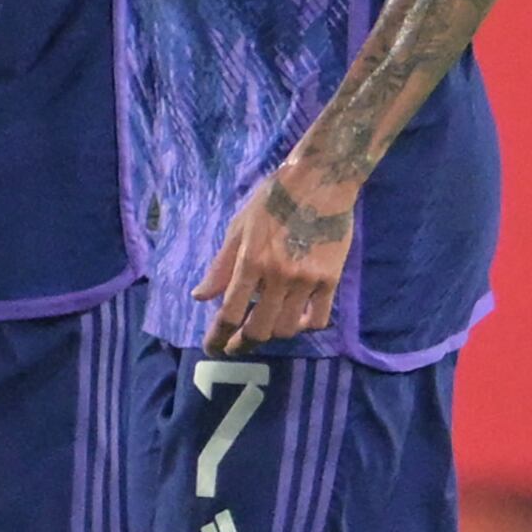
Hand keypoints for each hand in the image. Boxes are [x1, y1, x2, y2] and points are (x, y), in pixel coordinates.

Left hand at [194, 166, 355, 354]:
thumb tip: (200, 297)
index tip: (212, 349)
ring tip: (263, 330)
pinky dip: (305, 326)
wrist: (319, 182)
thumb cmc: (271, 201)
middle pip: (259, 329)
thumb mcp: (237, 228)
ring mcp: (307, 280)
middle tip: (235, 348)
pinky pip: (319, 318)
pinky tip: (297, 322)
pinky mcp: (331, 279)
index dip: (218, 337)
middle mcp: (278, 276)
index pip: (230, 313)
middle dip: (242, 344)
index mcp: (250, 262)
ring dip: (272, 335)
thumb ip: (220, 267)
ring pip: (288, 328)